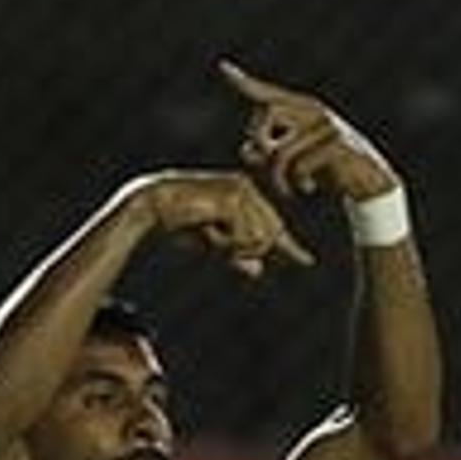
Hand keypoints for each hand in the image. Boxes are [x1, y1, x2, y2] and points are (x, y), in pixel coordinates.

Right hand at [114, 168, 312, 279]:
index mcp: (246, 195)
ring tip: (207, 232)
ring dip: (231, 248)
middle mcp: (248, 189)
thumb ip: (237, 255)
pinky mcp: (233, 199)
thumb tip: (258, 270)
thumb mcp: (213, 243)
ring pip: (258, 241)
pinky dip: (223, 241)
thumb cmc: (180, 222)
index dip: (290, 247)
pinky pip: (243, 237)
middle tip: (213, 239)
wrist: (152, 205)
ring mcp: (242, 191)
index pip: (273, 227)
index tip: (308, 262)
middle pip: (268, 239)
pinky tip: (205, 227)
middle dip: (242, 252)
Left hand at [221, 59, 400, 204]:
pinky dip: (298, 183)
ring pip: (281, 149)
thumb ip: (270, 155)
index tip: (222, 68)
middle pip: (266, 113)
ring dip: (277, 178)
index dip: (245, 82)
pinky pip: (300, 164)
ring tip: (286, 192)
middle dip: (259, 142)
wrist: (370, 185)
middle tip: (264, 168)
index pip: (268, 95)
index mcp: (303, 110)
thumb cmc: (329, 171)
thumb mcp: (296, 163)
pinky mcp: (337, 144)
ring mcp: (327, 125)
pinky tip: (307, 190)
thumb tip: (246, 149)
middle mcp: (314, 110)